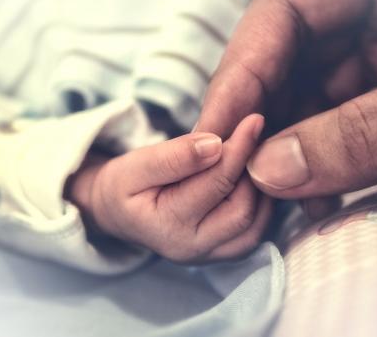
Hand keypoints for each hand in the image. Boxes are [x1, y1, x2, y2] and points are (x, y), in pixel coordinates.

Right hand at [67, 115, 271, 262]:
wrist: (117, 212)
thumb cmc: (124, 186)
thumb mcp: (136, 165)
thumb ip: (174, 156)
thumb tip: (215, 144)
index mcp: (168, 227)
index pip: (216, 184)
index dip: (238, 149)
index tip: (253, 120)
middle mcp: (192, 249)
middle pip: (242, 210)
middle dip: (252, 171)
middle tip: (254, 138)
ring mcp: (209, 256)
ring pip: (254, 226)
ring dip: (260, 190)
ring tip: (252, 157)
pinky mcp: (221, 254)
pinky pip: (253, 233)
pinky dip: (260, 205)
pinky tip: (251, 179)